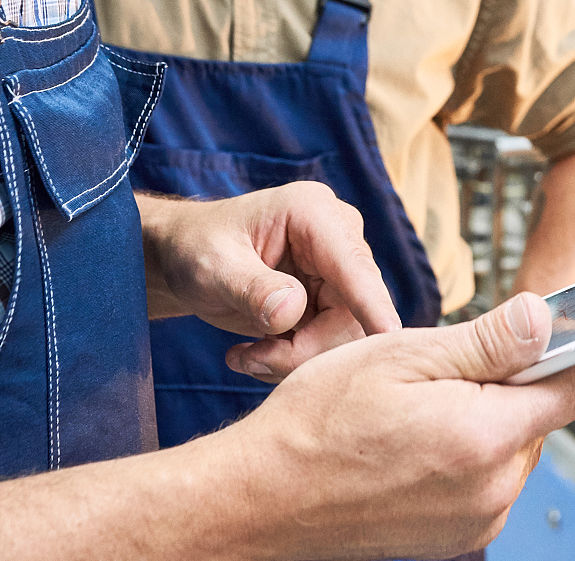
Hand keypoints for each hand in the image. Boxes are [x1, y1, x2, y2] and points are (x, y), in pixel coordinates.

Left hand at [138, 183, 399, 379]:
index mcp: (314, 213)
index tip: (389, 336)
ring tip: (246, 358)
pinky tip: (256, 354)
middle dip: (305, 349)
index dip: (371, 302)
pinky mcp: (331, 300)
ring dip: (294, 359)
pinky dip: (292, 360)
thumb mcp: (214, 266)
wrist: (185, 257)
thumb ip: (251, 287)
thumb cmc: (197, 247)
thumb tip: (292, 313)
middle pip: (352, 310)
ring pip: (344, 335)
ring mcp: (337, 271)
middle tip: (253, 361)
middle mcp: (337, 238)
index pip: (352, 264)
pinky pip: (329, 344)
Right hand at [215, 293, 574, 559]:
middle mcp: (492, 490)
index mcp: (485, 437)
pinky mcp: (456, 538)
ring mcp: (476, 522)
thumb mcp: (403, 355)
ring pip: (513, 449)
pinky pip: (486, 482)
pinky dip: (468, 453)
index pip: (574, 389)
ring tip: (422, 404)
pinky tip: (417, 439)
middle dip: (514, 382)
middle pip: (540, 417)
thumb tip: (545, 319)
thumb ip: (488, 342)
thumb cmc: (321, 420)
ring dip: (488, 418)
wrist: (265, 497)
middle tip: (454, 362)